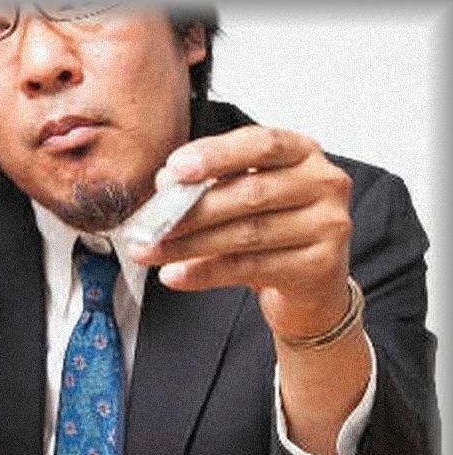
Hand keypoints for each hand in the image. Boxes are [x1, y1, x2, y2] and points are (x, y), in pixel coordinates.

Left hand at [129, 126, 353, 341]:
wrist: (313, 287)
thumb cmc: (275, 232)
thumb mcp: (244, 199)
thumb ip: (210, 184)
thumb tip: (166, 182)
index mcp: (303, 152)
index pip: (260, 144)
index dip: (215, 155)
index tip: (175, 169)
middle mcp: (323, 183)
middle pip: (249, 192)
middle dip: (191, 210)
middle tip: (150, 224)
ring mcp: (327, 225)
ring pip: (246, 233)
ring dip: (189, 245)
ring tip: (151, 252)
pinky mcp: (318, 267)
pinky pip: (250, 268)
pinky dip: (206, 273)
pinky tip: (176, 275)